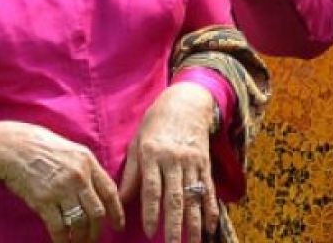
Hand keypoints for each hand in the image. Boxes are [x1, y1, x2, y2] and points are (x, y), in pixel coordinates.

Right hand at [0, 121, 124, 242]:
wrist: (14, 147)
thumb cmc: (42, 147)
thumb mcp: (72, 151)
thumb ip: (87, 169)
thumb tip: (99, 192)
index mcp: (88, 161)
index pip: (110, 191)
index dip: (117, 212)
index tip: (118, 226)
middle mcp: (79, 176)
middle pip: (97, 212)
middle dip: (97, 231)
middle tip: (93, 240)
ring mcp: (61, 189)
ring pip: (80, 222)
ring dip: (81, 237)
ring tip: (78, 242)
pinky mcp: (44, 201)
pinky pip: (59, 227)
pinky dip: (62, 239)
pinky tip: (62, 242)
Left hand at [120, 83, 218, 242]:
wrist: (186, 102)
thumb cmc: (155, 124)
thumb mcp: (138, 143)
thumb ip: (131, 173)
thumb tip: (120, 200)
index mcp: (153, 154)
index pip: (152, 188)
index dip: (151, 211)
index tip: (150, 232)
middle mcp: (174, 159)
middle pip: (175, 197)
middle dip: (174, 225)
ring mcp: (192, 162)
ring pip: (193, 197)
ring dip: (194, 223)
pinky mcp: (205, 163)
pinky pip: (208, 189)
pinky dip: (210, 209)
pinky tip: (211, 227)